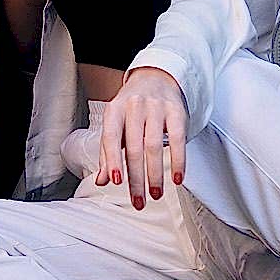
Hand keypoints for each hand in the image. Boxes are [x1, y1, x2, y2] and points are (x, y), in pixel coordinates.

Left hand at [94, 66, 187, 206]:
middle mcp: (134, 107)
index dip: (112, 160)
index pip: (111, 137)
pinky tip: (177, 178)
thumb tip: (101, 180)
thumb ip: (107, 152)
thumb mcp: (116, 124)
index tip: (116, 182)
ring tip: (155, 194)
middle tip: (139, 201)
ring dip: (155, 174)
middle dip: (136, 178)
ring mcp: (156, 108)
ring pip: (154, 145)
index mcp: (115, 110)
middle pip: (134, 147)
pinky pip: (178, 139)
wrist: (156, 78)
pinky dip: (178, 161)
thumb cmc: (131, 109)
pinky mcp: (176, 111)